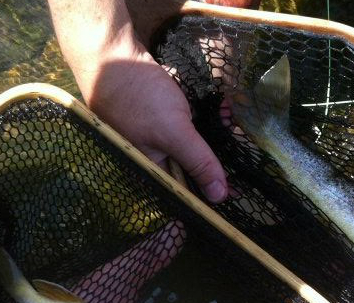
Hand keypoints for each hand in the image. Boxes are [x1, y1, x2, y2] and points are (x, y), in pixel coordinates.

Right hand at [47, 0, 229, 202]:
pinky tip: (220, 114)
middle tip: (239, 152)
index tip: (241, 191)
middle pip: (192, 172)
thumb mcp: (174, 131)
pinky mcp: (160, 122)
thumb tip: (219, 197)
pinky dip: (203, 125)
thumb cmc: (138, 96)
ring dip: (213, 140)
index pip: (187, 194)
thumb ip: (198, 161)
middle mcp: (153, 161)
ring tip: (230, 124)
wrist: (111, 55)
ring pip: (192, 149)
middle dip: (216, 163)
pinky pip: (187, 131)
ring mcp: (156, 140)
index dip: (212, 194)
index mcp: (151, 172)